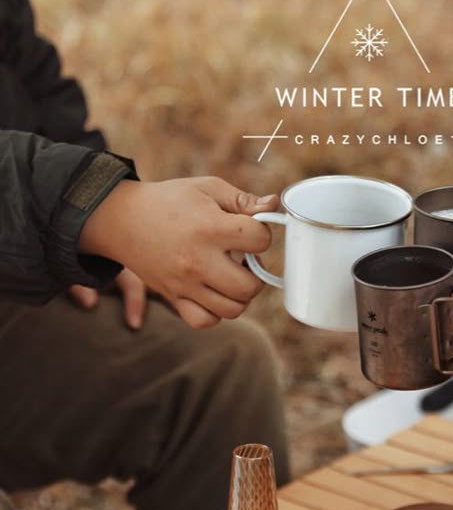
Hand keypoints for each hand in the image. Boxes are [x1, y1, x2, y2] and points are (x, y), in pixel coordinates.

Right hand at [79, 178, 277, 327]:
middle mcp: (198, 260)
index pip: (260, 241)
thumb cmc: (170, 200)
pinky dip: (215, 312)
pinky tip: (214, 292)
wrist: (122, 219)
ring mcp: (185, 284)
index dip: (263, 234)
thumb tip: (273, 205)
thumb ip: (243, 200)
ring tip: (231, 275)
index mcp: (210, 228)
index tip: (250, 230)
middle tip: (244, 259)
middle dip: (257, 272)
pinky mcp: (173, 297)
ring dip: (240, 294)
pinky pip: (204, 321)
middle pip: (250, 286)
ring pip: (232, 309)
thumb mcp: (207, 188)